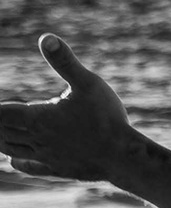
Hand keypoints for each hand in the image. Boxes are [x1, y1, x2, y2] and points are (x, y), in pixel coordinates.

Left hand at [0, 36, 136, 184]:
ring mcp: (46, 157)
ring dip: (1, 141)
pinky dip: (16, 162)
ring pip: (11, 150)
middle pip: (2, 132)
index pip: (2, 113)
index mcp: (38, 117)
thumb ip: (65, 61)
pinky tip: (13, 160)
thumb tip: (46, 38)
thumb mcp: (88, 82)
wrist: (122, 155)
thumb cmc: (106, 117)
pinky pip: (29, 167)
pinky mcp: (56, 169)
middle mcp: (37, 138)